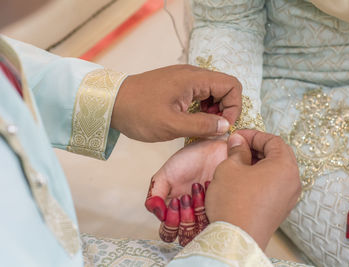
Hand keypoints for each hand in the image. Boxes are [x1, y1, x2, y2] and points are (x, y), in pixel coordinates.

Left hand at [111, 65, 241, 141]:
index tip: (223, 127)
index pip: (231, 85)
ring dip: (213, 110)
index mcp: (194, 79)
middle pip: (224, 87)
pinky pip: (199, 94)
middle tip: (212, 129)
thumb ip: (202, 126)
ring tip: (201, 127)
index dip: (234, 107)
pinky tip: (191, 121)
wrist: (111, 103)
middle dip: (224, 110)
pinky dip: (202, 108)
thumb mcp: (171, 125)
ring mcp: (183, 78)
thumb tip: (226, 126)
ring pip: (212, 91)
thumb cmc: (139, 113)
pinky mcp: (176, 85)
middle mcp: (192, 74)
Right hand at [145, 139, 226, 244]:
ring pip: (202, 230)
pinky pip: (218, 218)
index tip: (175, 202)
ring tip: (198, 188)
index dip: (170, 224)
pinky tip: (210, 186)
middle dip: (185, 218)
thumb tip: (156, 213)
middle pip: (186, 236)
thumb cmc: (188, 160)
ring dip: (198, 210)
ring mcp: (207, 213)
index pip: (168, 233)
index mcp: (173, 210)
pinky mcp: (222, 208)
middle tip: (186, 198)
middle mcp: (190, 215)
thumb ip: (155, 193)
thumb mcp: (165, 174)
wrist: (212, 148)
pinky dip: (212, 203)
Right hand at [206, 130, 300, 248]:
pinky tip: (243, 180)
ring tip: (237, 163)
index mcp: (285, 166)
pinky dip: (260, 178)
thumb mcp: (230, 168)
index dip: (253, 135)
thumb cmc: (234, 201)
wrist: (236, 239)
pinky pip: (274, 186)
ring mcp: (288, 198)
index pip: (273, 140)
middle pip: (278, 155)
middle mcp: (292, 181)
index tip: (237, 136)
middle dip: (256, 148)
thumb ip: (237, 150)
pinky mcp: (280, 210)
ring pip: (276, 171)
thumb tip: (238, 141)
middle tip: (236, 147)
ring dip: (258, 163)